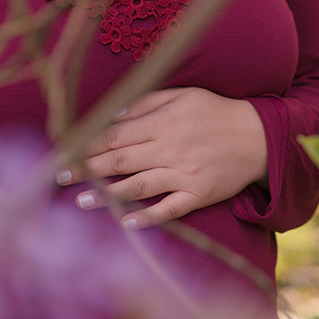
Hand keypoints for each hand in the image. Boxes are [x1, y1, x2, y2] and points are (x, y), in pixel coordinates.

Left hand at [58, 87, 268, 229]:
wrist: (259, 137)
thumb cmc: (215, 112)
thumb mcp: (182, 96)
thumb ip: (147, 103)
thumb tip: (114, 114)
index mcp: (163, 122)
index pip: (116, 135)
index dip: (88, 144)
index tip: (65, 151)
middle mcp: (170, 148)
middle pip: (120, 160)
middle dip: (87, 169)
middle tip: (59, 177)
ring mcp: (184, 174)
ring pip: (139, 185)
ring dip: (107, 194)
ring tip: (81, 201)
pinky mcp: (199, 194)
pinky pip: (170, 208)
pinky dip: (148, 216)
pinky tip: (127, 222)